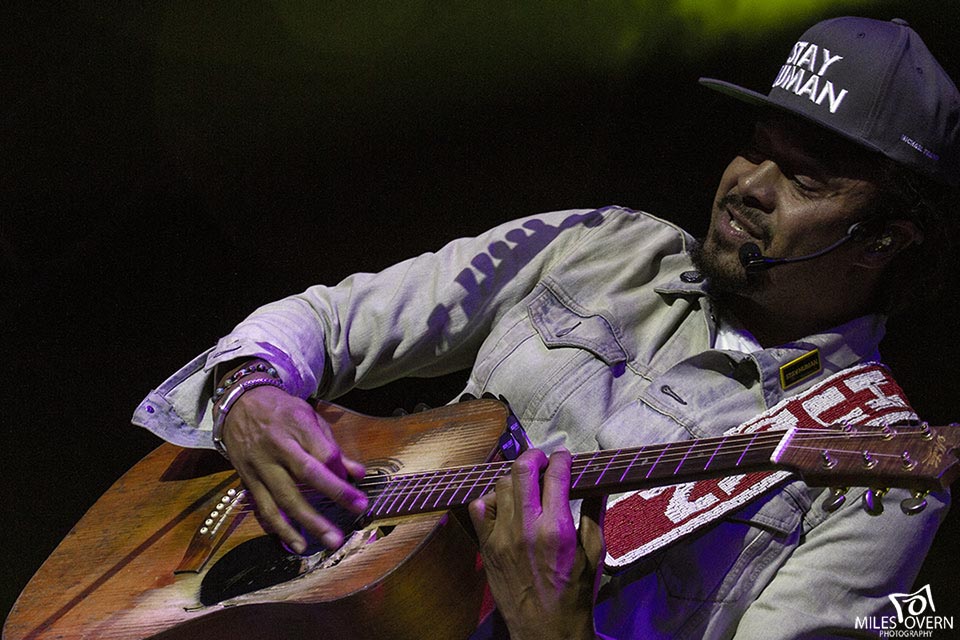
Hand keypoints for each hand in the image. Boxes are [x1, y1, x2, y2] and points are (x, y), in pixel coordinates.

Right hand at [221, 385, 367, 553]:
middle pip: (306, 475)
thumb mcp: (310, 418)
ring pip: (285, 498)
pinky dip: (282, 528)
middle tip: (357, 513)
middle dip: (334, 495)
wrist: (239, 404)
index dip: (341, 472)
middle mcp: (278, 446)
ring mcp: (261, 465)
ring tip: (331, 540)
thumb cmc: (282, 412)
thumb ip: (332, 447)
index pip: (323, 452)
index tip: (358, 489)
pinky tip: (298, 545)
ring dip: (309, 522)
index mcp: (297, 425)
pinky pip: (266, 508)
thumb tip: (358, 473)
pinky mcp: (248, 480)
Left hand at [468, 448, 604, 639]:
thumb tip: (596, 484)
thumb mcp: (595, 554)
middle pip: (522, 470)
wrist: (546, 631)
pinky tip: (505, 504)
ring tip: (526, 482)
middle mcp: (526, 528)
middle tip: (543, 458)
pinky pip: (479, 508)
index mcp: (557, 529)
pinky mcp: (487, 546)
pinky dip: (491, 499)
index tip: (564, 456)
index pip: (556, 475)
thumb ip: (593, 513)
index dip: (561, 459)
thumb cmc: (574, 596)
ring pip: (501, 485)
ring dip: (514, 477)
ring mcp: (502, 536)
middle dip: (534, 456)